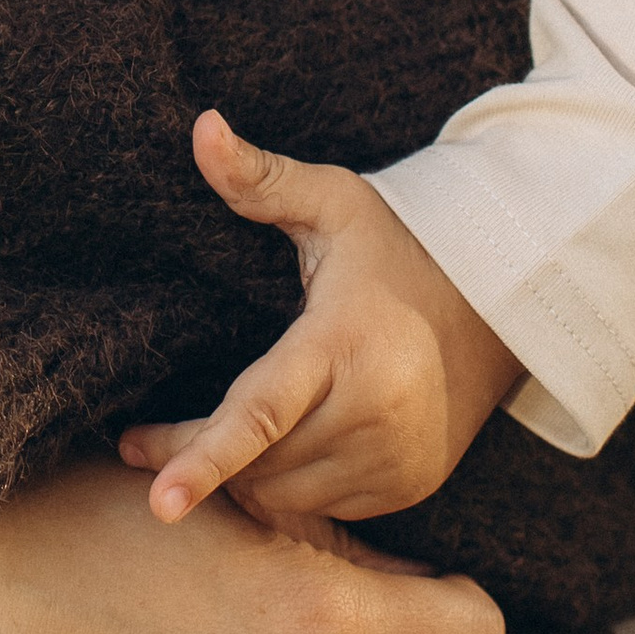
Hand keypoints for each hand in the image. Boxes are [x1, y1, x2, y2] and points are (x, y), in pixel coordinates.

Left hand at [121, 114, 522, 525]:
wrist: (500, 301)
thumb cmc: (397, 244)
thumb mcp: (334, 201)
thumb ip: (260, 177)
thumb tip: (200, 127)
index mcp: (345, 343)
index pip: (260, 413)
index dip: (202, 458)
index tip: (156, 501)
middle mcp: (376, 412)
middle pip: (259, 462)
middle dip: (193, 459)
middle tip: (134, 443)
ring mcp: (397, 457)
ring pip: (286, 494)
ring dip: (241, 479)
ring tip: (200, 444)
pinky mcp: (409, 483)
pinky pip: (324, 506)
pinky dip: (287, 487)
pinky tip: (268, 454)